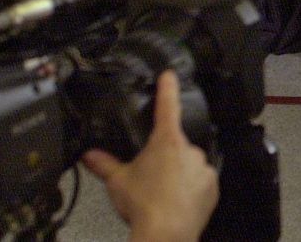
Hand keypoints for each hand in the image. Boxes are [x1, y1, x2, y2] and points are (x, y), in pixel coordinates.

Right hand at [82, 71, 217, 241]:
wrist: (166, 234)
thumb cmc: (143, 206)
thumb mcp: (118, 182)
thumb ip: (103, 164)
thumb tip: (88, 155)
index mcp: (167, 141)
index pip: (167, 105)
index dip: (167, 87)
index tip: (170, 75)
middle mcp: (190, 150)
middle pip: (175, 145)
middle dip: (163, 157)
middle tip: (149, 177)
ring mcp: (204, 169)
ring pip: (188, 165)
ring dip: (177, 174)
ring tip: (161, 194)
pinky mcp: (212, 187)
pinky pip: (200, 182)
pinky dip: (190, 189)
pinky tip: (175, 202)